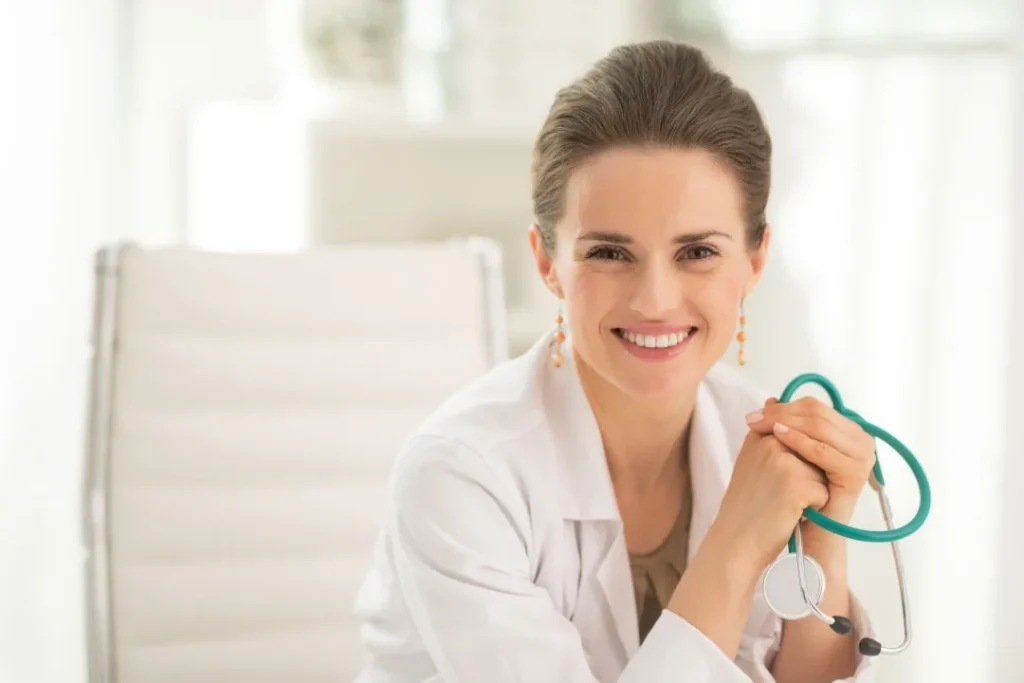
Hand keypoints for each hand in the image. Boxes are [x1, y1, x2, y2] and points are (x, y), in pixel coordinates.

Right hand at [707, 428, 829, 570]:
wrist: (736, 541)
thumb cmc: (746, 506)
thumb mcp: (751, 460)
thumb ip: (767, 431)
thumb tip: (775, 399)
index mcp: (758, 435)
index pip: (798, 431)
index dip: (801, 456)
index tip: (783, 477)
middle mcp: (770, 442)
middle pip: (814, 450)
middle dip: (809, 472)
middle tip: (781, 494)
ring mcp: (783, 461)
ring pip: (821, 471)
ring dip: (813, 488)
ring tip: (785, 503)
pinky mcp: (796, 483)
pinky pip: (824, 492)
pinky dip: (814, 507)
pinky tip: (790, 514)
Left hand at [745, 396, 875, 524]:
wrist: (808, 531)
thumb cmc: (797, 493)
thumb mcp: (787, 453)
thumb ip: (783, 426)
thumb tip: (769, 399)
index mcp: (847, 431)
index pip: (814, 407)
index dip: (783, 407)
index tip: (755, 413)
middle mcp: (860, 440)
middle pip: (818, 413)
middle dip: (782, 413)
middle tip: (754, 418)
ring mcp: (861, 457)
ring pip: (821, 427)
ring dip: (789, 422)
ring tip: (764, 426)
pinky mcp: (856, 474)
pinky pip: (824, 451)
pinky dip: (801, 441)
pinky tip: (779, 438)